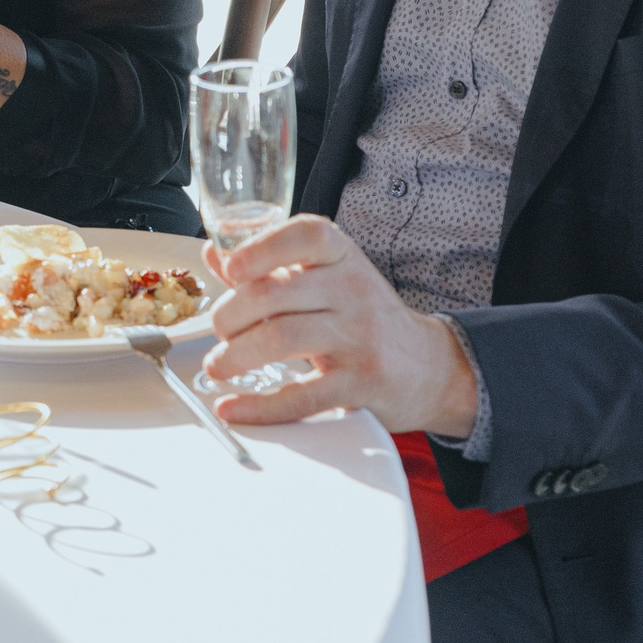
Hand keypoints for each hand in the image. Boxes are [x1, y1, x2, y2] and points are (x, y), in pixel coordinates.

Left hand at [198, 214, 479, 437]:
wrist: (428, 367)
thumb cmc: (364, 315)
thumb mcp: (327, 276)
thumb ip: (270, 265)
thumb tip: (214, 251)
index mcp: (341, 255)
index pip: (304, 236)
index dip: (260, 248)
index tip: (231, 268)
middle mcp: (353, 289)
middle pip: (274, 293)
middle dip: (230, 314)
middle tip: (218, 330)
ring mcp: (360, 337)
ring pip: (281, 339)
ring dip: (235, 356)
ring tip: (218, 365)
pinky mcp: (361, 383)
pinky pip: (301, 395)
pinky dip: (259, 405)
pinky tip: (234, 406)